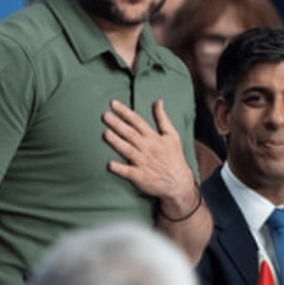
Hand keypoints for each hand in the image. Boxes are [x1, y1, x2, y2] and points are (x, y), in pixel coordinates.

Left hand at [101, 99, 197, 216]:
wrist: (179, 182)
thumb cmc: (173, 157)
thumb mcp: (172, 135)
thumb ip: (162, 118)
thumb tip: (158, 101)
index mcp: (154, 138)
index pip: (137, 121)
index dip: (125, 112)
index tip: (113, 104)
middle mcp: (148, 149)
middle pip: (130, 134)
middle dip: (117, 124)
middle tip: (104, 115)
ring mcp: (143, 163)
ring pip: (127, 150)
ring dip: (117, 142)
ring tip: (105, 133)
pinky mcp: (140, 177)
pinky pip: (128, 172)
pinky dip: (119, 168)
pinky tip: (110, 164)